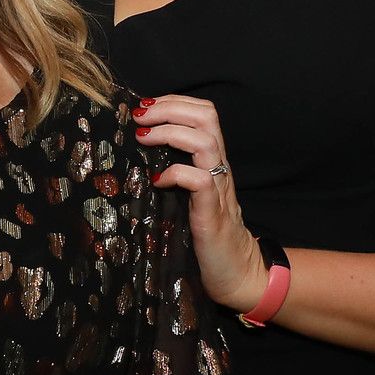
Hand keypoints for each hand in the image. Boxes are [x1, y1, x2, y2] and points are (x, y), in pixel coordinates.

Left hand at [133, 94, 267, 312]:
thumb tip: (138, 152)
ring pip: (205, 141)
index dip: (174, 101)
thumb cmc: (205, 234)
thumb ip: (174, 171)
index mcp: (212, 161)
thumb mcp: (188, 195)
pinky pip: (200, 182)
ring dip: (170, 133)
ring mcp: (218, 190)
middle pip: (207, 116)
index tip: (144, 106)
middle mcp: (219, 169)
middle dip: (170, 108)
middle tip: (140, 116)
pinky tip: (157, 181)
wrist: (236, 273)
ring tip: (143, 138)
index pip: (203, 112)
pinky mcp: (213, 215)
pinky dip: (176, 173)